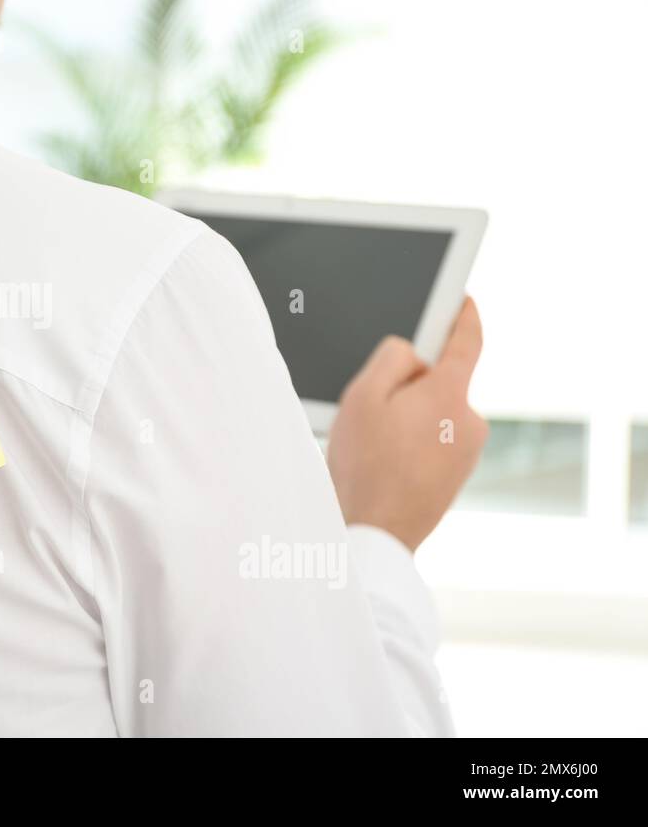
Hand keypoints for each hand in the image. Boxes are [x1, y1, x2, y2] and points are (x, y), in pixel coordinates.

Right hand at [327, 298, 486, 551]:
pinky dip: (413, 442)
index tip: (463, 300)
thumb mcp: (362, 396)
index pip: (468, 341)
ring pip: (436, 413)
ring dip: (410, 417)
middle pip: (441, 381)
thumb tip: (413, 353)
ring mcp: (468, 451)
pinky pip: (436, 440)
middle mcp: (470, 421)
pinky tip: (387, 463)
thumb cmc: (365, 467)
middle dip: (411, 384)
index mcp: (450, 395)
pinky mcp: (460, 473)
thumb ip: (391, 358)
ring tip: (376, 445)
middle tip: (374, 409)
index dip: (464, 315)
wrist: (377, 533)